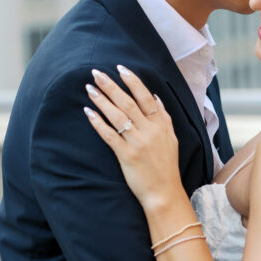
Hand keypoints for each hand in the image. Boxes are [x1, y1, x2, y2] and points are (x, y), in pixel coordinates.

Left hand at [84, 67, 181, 208]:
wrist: (164, 192)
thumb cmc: (167, 166)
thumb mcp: (172, 138)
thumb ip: (164, 116)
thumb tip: (155, 97)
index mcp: (161, 124)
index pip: (145, 97)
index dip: (132, 81)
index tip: (120, 69)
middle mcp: (150, 130)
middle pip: (128, 102)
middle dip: (111, 86)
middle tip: (97, 73)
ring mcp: (137, 143)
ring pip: (117, 116)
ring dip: (102, 100)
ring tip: (90, 88)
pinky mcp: (126, 155)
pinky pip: (109, 135)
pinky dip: (98, 123)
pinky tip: (88, 112)